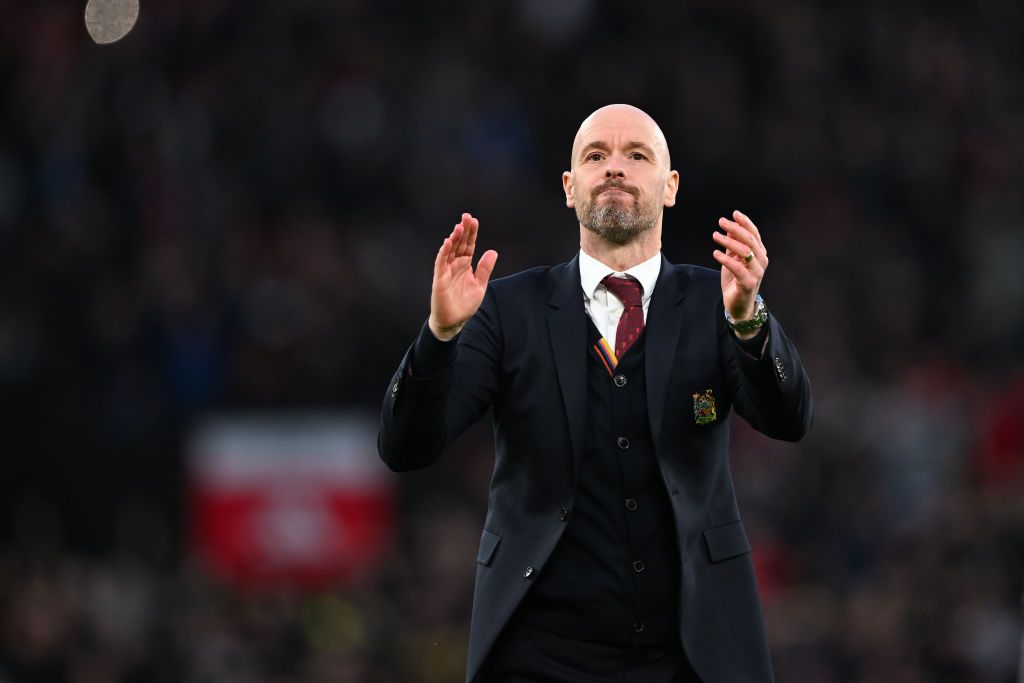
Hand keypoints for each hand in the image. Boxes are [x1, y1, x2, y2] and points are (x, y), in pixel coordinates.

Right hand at [429, 213, 498, 340]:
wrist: (453, 321)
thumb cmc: (465, 304)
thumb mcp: (480, 285)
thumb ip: (485, 269)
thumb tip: (493, 251)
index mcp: (465, 265)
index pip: (469, 245)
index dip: (472, 233)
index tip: (474, 220)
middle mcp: (455, 265)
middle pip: (459, 244)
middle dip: (463, 230)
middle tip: (466, 216)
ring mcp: (446, 270)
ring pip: (450, 250)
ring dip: (454, 238)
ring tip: (459, 226)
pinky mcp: (439, 278)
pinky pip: (441, 262)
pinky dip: (444, 252)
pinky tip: (447, 242)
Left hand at [712, 210, 767, 336]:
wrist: (738, 305)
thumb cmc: (736, 280)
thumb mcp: (733, 259)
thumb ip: (732, 245)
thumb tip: (728, 228)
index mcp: (759, 253)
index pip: (754, 234)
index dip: (745, 222)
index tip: (734, 213)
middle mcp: (761, 261)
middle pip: (750, 240)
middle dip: (736, 229)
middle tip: (721, 221)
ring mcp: (756, 272)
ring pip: (745, 252)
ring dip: (729, 242)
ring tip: (715, 236)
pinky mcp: (749, 283)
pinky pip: (738, 268)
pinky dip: (726, 259)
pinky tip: (715, 253)